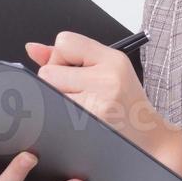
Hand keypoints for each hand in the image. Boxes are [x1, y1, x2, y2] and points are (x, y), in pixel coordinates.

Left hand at [25, 31, 181, 173]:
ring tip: (78, 106)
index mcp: (112, 59)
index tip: (70, 69)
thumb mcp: (106, 70)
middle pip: (48, 72)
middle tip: (75, 92)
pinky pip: (55, 114)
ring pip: (48, 93)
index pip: (64, 42)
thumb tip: (32, 48)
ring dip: (55, 101)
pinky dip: (59, 118)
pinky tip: (77, 121)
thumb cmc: (125, 102)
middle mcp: (107, 77)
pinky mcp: (91, 122)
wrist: (149, 138)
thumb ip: (69, 57)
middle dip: (55, 82)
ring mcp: (99, 102)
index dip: (60, 56)